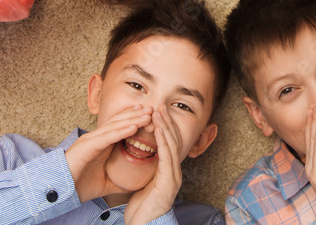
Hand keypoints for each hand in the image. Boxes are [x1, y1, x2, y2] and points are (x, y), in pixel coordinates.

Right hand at [66, 105, 154, 201]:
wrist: (61, 191)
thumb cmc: (79, 186)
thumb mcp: (105, 183)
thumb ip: (119, 181)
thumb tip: (134, 185)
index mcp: (101, 145)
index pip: (121, 127)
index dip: (135, 120)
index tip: (150, 116)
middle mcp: (97, 138)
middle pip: (120, 122)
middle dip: (137, 114)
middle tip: (153, 108)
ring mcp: (91, 140)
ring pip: (115, 125)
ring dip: (133, 118)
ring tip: (148, 113)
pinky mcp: (87, 146)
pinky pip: (107, 136)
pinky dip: (121, 130)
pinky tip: (134, 127)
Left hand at [124, 108, 183, 224]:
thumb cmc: (142, 210)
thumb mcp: (145, 185)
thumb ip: (147, 171)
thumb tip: (142, 158)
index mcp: (168, 173)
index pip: (169, 145)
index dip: (166, 128)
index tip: (158, 112)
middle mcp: (174, 173)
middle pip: (173, 142)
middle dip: (167, 122)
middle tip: (161, 105)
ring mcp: (173, 178)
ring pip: (172, 146)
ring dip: (166, 127)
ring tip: (159, 112)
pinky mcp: (168, 184)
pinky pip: (167, 158)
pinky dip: (164, 142)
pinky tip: (160, 130)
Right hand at [304, 106, 315, 224]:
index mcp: (314, 168)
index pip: (312, 142)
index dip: (312, 126)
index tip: (315, 112)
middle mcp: (311, 168)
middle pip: (310, 140)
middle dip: (311, 121)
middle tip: (313, 105)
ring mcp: (315, 172)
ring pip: (314, 143)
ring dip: (315, 125)